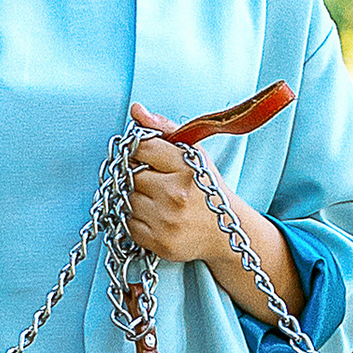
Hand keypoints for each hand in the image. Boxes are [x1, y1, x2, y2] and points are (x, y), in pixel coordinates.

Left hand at [125, 103, 307, 325]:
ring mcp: (167, 221)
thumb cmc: (207, 190)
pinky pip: (128, 224)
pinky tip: (154, 215)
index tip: (145, 156)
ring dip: (137, 197)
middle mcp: (176, 195)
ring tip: (156, 198)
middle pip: (131, 175)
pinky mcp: (160, 243)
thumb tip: (136, 109)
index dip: (138, 150)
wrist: (225, 233)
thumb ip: (163, 128)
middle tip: (155, 180)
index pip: (142, 147)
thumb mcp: (193, 154)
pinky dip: (137, 219)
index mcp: (186, 168)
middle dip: (139, 175)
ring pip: (127, 199)